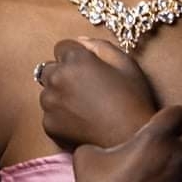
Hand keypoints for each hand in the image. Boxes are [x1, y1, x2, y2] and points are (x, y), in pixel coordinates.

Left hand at [38, 37, 157, 150]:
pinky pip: (49, 115)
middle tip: (86, 88)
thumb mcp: (125, 63)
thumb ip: (100, 46)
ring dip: (60, 95)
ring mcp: (50, 102)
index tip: (87, 68)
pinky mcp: (49, 125)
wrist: (129, 139)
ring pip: (48, 92)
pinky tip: (82, 122)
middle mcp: (57, 78)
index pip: (62, 47)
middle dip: (64, 74)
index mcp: (75, 59)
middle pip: (50, 69)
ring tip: (85, 107)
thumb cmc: (132, 100)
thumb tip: (80, 42)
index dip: (76, 56)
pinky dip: (61, 117)